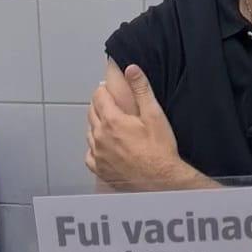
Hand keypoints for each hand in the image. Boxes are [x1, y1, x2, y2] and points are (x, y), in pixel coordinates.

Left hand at [86, 65, 184, 190]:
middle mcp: (100, 137)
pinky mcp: (99, 169)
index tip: (109, 90)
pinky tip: (105, 146)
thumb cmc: (160, 151)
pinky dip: (95, 147)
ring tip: (110, 126)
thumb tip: (131, 69)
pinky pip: (90, 154)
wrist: (162, 181)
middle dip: (100, 106)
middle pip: (92, 112)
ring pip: (89, 132)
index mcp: (112, 121)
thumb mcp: (154, 115)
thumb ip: (141, 90)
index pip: (98, 96)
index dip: (104, 91)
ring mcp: (98, 154)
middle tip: (111, 106)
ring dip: (97, 125)